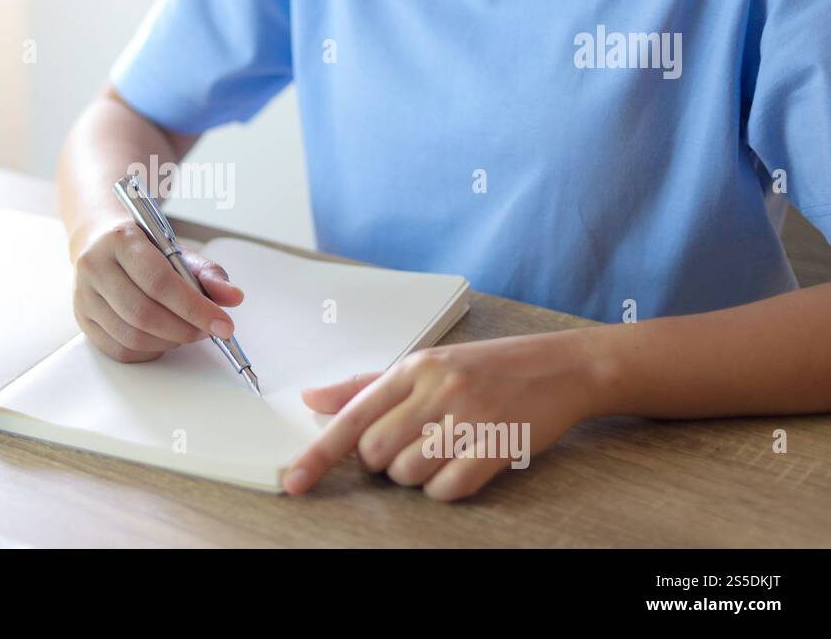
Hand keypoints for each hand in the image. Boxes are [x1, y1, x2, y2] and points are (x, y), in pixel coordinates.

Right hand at [71, 218, 243, 362]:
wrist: (98, 240)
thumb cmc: (141, 246)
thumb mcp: (177, 250)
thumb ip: (208, 273)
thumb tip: (233, 297)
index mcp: (120, 239)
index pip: (159, 281)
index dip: (194, 308)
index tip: (223, 324)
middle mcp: (95, 266)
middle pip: (143, 313)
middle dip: (184, 329)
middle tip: (207, 330)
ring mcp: (83, 295)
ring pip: (131, 336)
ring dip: (168, 342)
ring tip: (187, 332)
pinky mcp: (82, 319)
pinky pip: (119, 349)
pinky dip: (149, 350)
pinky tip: (163, 339)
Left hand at [282, 330, 611, 499]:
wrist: (563, 366)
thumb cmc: (489, 368)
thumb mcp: (426, 365)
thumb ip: (365, 386)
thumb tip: (311, 399)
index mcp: (413, 368)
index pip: (351, 415)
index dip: (318, 454)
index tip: (291, 481)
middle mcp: (437, 389)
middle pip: (375, 452)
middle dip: (383, 462)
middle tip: (411, 444)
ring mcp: (468, 417)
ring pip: (408, 474)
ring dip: (416, 475)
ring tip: (442, 450)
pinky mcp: (496, 445)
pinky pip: (447, 488)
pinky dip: (446, 488)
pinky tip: (462, 464)